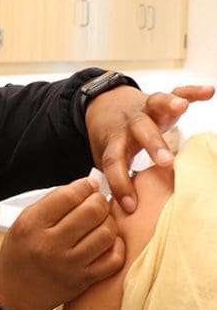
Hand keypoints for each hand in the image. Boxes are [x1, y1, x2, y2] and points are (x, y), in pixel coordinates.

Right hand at [0, 178, 124, 309]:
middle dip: (99, 200)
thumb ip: (52, 203)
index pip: (68, 196)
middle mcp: (50, 245)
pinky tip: (106, 241)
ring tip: (101, 220)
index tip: (89, 185)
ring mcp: (69, 265)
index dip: (84, 186)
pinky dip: (115, 245)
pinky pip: (113, 259)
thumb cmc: (20, 253)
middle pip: (91, 211)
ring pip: (106, 233)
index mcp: (32, 225)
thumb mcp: (24, 221)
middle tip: (96, 201)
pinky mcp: (83, 281)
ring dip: (108, 221)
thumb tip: (85, 187)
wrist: (15, 294)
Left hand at [85, 84, 214, 212]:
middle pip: (139, 131)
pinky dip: (192, 92)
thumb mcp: (106, 160)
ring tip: (181, 107)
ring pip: (155, 104)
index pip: (114, 162)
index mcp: (114, 141)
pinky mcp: (159, 102)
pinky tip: (209, 92)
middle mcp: (129, 124)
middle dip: (153, 146)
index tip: (130, 205)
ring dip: (168, 105)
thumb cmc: (110, 142)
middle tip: (166, 163)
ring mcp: (144, 109)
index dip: (120, 183)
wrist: (103, 107)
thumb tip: (121, 217)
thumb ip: (114, 181)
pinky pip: (176, 92)